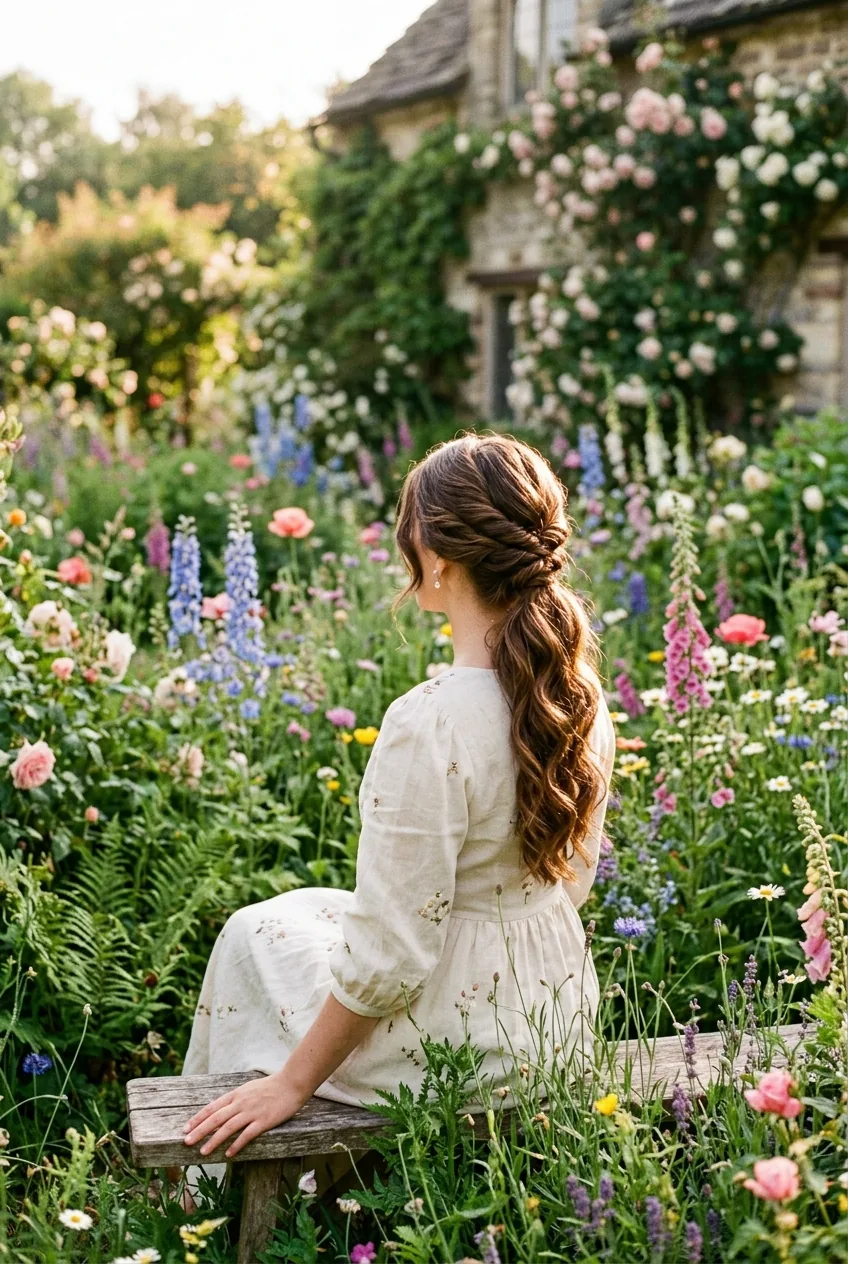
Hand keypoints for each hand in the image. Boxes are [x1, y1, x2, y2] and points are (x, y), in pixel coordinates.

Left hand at [183, 1071, 306, 1158]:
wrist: (291, 1083)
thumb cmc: (271, 1087)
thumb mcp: (248, 1089)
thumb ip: (235, 1098)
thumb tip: (219, 1109)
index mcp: (236, 1094)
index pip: (212, 1107)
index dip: (197, 1118)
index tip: (185, 1128)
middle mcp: (241, 1102)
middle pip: (216, 1118)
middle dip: (199, 1131)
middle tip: (186, 1142)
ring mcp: (252, 1112)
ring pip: (228, 1127)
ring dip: (214, 1140)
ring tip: (203, 1152)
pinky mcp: (264, 1121)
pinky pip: (247, 1134)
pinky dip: (237, 1144)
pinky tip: (229, 1154)